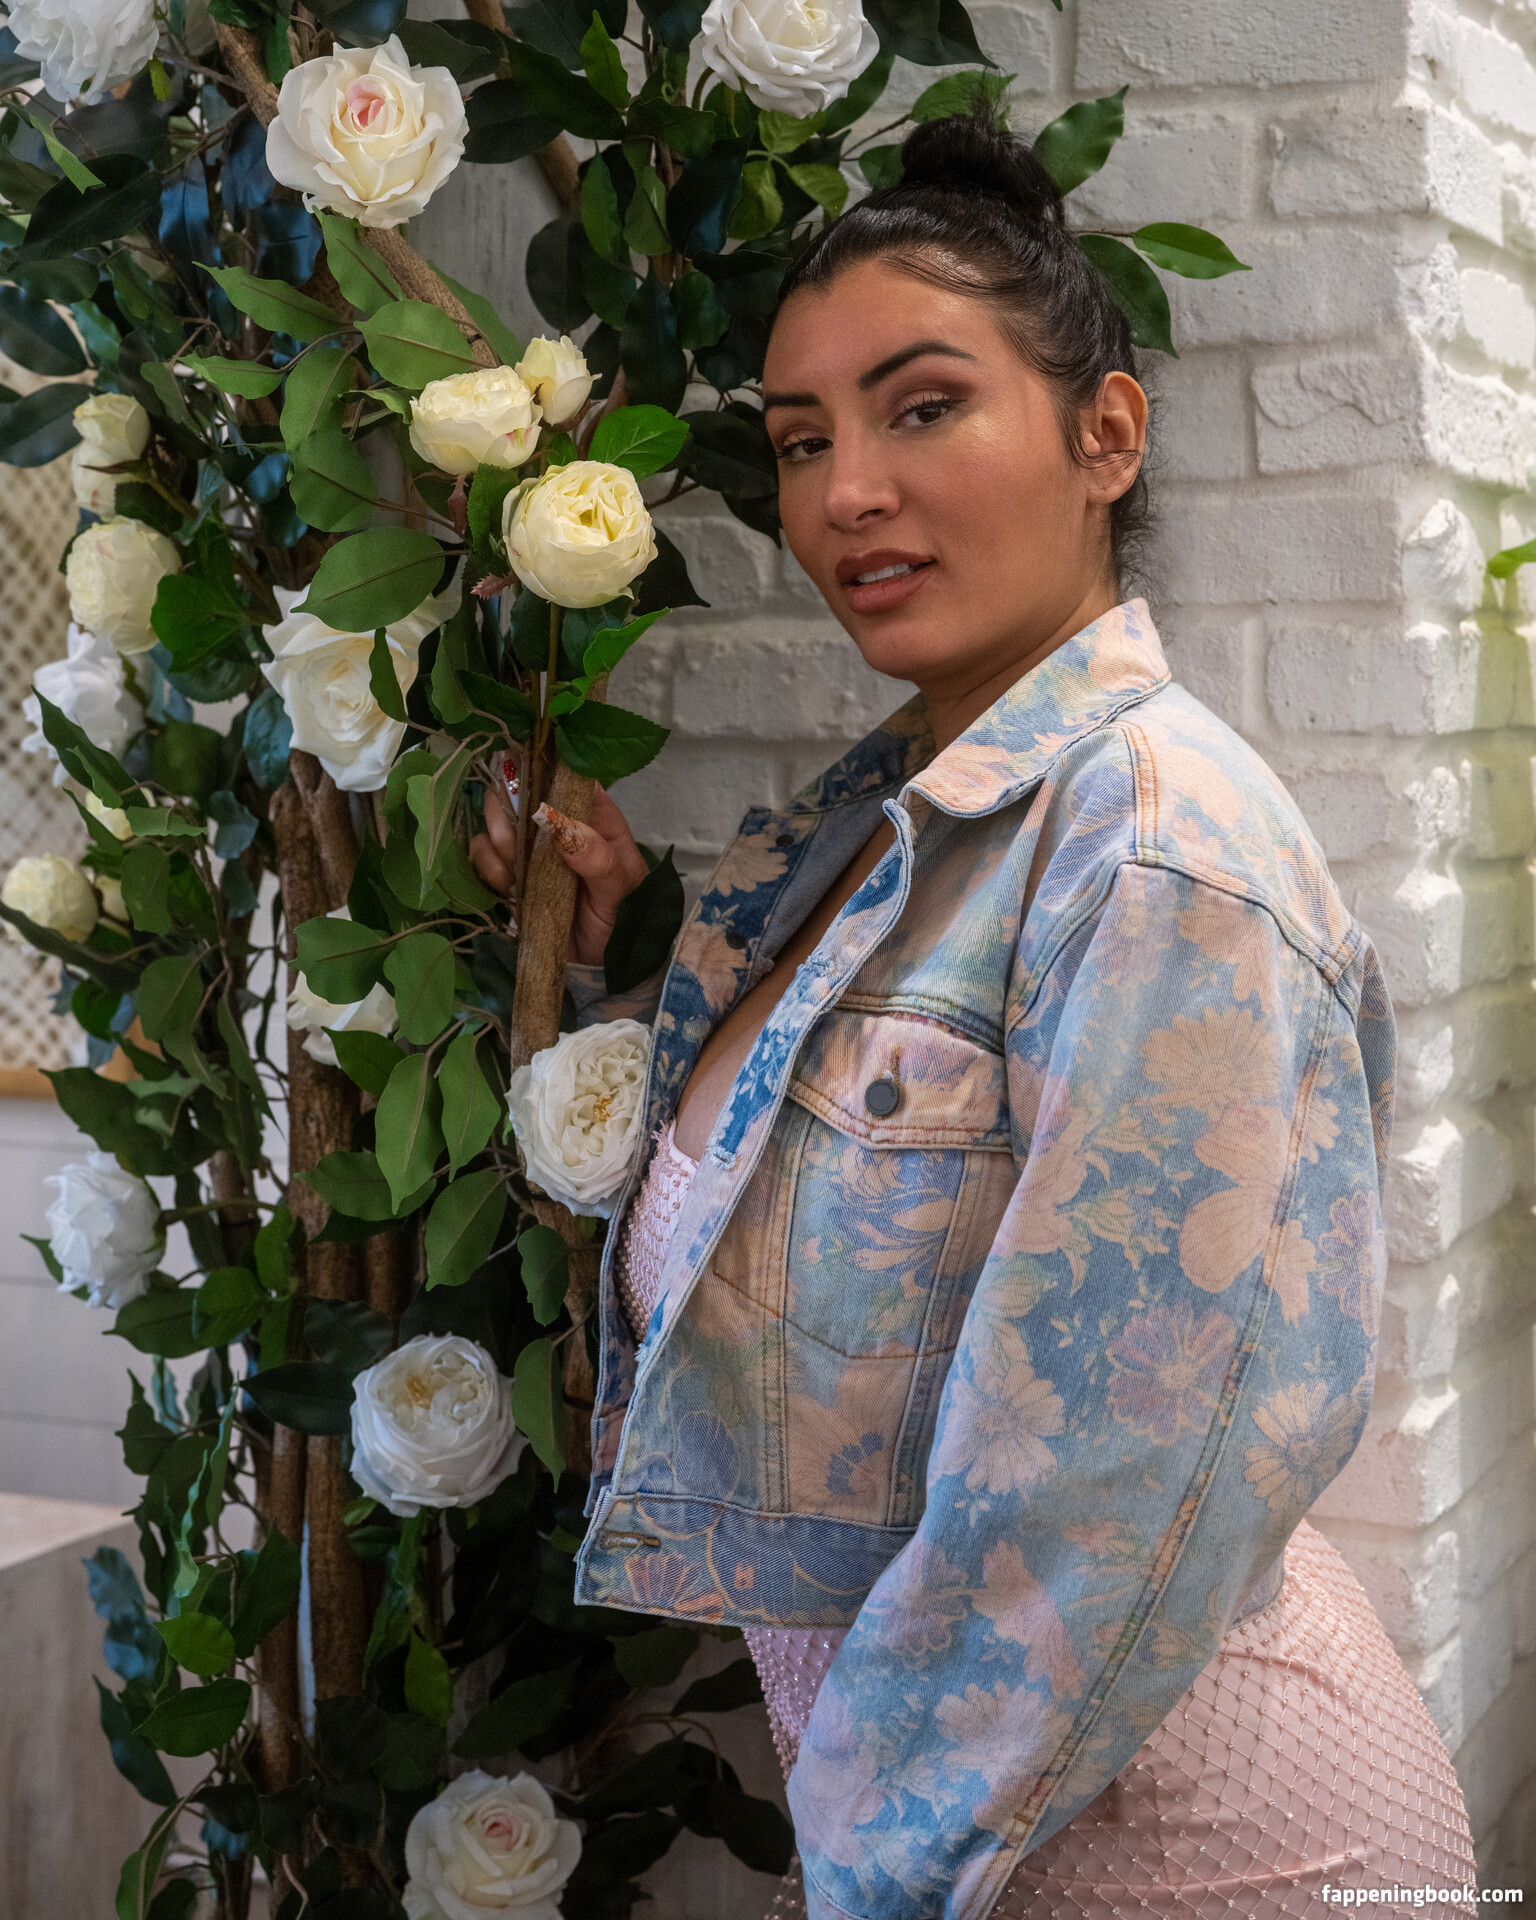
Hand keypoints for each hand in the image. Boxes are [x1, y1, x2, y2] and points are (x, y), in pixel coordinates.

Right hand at [469, 782, 649, 967]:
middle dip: (509, 812)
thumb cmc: (625, 922)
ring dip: (497, 841)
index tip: (529, 793)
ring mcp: (533, 849)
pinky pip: (484, 854)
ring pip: (497, 819)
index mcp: (595, 817)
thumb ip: (598, 859)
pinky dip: (487, 866)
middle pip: (521, 789)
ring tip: (514, 873)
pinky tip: (507, 887)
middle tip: (515, 845)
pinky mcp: (512, 874)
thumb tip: (562, 825)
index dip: (543, 771)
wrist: (603, 969)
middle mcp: (560, 825)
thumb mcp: (621, 892)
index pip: (567, 774)